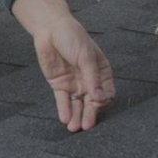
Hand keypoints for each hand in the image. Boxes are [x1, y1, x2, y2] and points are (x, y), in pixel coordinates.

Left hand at [12, 0, 114, 131]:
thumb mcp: (85, 56)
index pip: (107, 91)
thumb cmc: (73, 38)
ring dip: (76, 116)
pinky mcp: (59, 85)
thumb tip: (100, 98)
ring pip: (77, 104)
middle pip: (91, 102)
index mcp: (102, 72)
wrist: (50, 29)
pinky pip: (63, 100)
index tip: (99, 103)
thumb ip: (92, 78)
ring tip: (75, 128)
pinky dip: (64, 109)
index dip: (103, 99)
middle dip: (89, 114)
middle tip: (86, 126)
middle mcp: (89, 81)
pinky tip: (65, 119)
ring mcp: (74, 84)